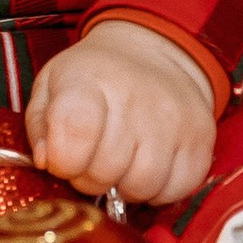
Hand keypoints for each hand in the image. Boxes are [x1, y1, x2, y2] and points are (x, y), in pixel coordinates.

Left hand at [27, 21, 216, 203]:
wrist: (154, 53)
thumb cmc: (94, 78)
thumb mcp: (53, 85)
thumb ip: (41, 125)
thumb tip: (47, 162)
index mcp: (88, 79)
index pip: (74, 133)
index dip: (64, 161)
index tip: (63, 159)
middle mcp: (135, 97)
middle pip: (105, 170)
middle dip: (91, 177)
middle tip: (92, 161)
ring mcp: (173, 119)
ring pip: (142, 186)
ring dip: (125, 186)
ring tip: (121, 162)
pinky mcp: (201, 138)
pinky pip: (176, 189)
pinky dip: (159, 189)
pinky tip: (149, 164)